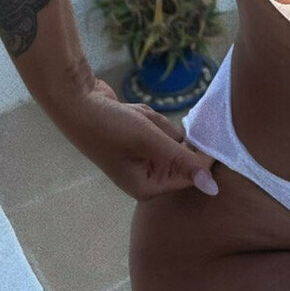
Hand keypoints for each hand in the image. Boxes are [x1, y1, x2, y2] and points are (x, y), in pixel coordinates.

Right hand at [55, 74, 220, 200]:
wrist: (77, 101)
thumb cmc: (111, 126)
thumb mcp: (150, 142)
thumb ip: (183, 161)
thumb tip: (213, 189)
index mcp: (148, 187)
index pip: (191, 177)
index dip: (199, 154)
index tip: (204, 131)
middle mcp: (146, 178)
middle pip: (181, 155)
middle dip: (167, 134)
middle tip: (150, 126)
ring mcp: (141, 158)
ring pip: (171, 137)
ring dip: (158, 123)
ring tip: (135, 118)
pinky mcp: (138, 141)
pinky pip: (159, 128)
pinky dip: (150, 117)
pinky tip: (131, 113)